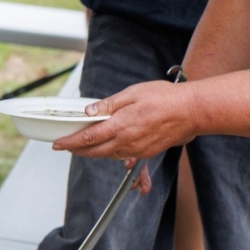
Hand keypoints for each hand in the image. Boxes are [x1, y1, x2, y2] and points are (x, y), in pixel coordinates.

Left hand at [53, 80, 195, 160]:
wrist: (191, 112)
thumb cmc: (165, 98)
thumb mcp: (133, 93)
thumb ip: (109, 105)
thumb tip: (89, 111)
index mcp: (121, 126)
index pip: (88, 137)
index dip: (70, 142)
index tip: (58, 144)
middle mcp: (127, 142)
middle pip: (94, 151)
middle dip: (78, 150)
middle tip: (66, 145)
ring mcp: (137, 150)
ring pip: (108, 155)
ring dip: (93, 151)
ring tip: (84, 143)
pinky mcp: (147, 153)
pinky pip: (123, 155)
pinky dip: (110, 151)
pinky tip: (108, 143)